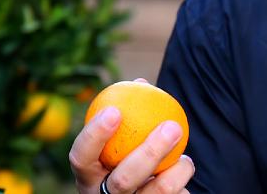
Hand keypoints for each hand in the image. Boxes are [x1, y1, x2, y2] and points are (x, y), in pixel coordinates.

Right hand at [70, 79, 194, 193]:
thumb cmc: (125, 162)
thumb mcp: (118, 146)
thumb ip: (128, 117)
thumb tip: (140, 82)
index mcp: (88, 178)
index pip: (81, 157)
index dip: (94, 135)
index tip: (114, 110)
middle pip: (124, 179)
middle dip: (150, 151)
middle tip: (172, 126)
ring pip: (158, 191)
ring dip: (178, 169)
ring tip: (185, 158)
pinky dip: (183, 185)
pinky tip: (184, 174)